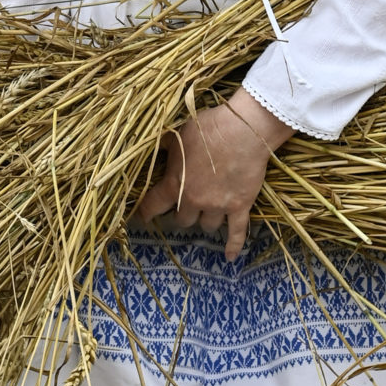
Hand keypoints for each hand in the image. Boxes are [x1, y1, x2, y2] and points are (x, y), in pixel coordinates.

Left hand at [135, 89, 292, 261]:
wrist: (243, 130)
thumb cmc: (208, 128)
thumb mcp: (177, 134)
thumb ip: (164, 147)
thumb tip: (151, 148)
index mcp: (174, 184)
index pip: (153, 206)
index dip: (146, 213)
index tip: (141, 218)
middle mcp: (194, 200)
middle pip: (182, 220)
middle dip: (182, 214)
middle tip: (184, 207)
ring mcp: (218, 206)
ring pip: (206, 226)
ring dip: (204, 221)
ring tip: (207, 213)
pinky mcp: (240, 206)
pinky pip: (237, 232)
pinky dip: (233, 245)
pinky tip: (229, 257)